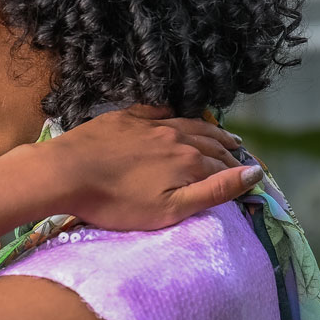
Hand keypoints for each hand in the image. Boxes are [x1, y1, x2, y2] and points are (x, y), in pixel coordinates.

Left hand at [39, 105, 258, 231]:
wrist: (66, 172)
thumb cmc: (116, 202)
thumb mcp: (170, 208)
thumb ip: (213, 191)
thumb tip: (254, 173)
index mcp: (188, 161)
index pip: (221, 168)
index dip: (235, 174)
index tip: (248, 176)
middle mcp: (175, 137)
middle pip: (210, 144)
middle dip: (227, 150)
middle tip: (240, 153)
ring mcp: (149, 124)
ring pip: (189, 125)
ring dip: (210, 131)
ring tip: (224, 135)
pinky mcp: (124, 118)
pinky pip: (157, 111)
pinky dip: (173, 114)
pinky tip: (177, 115)